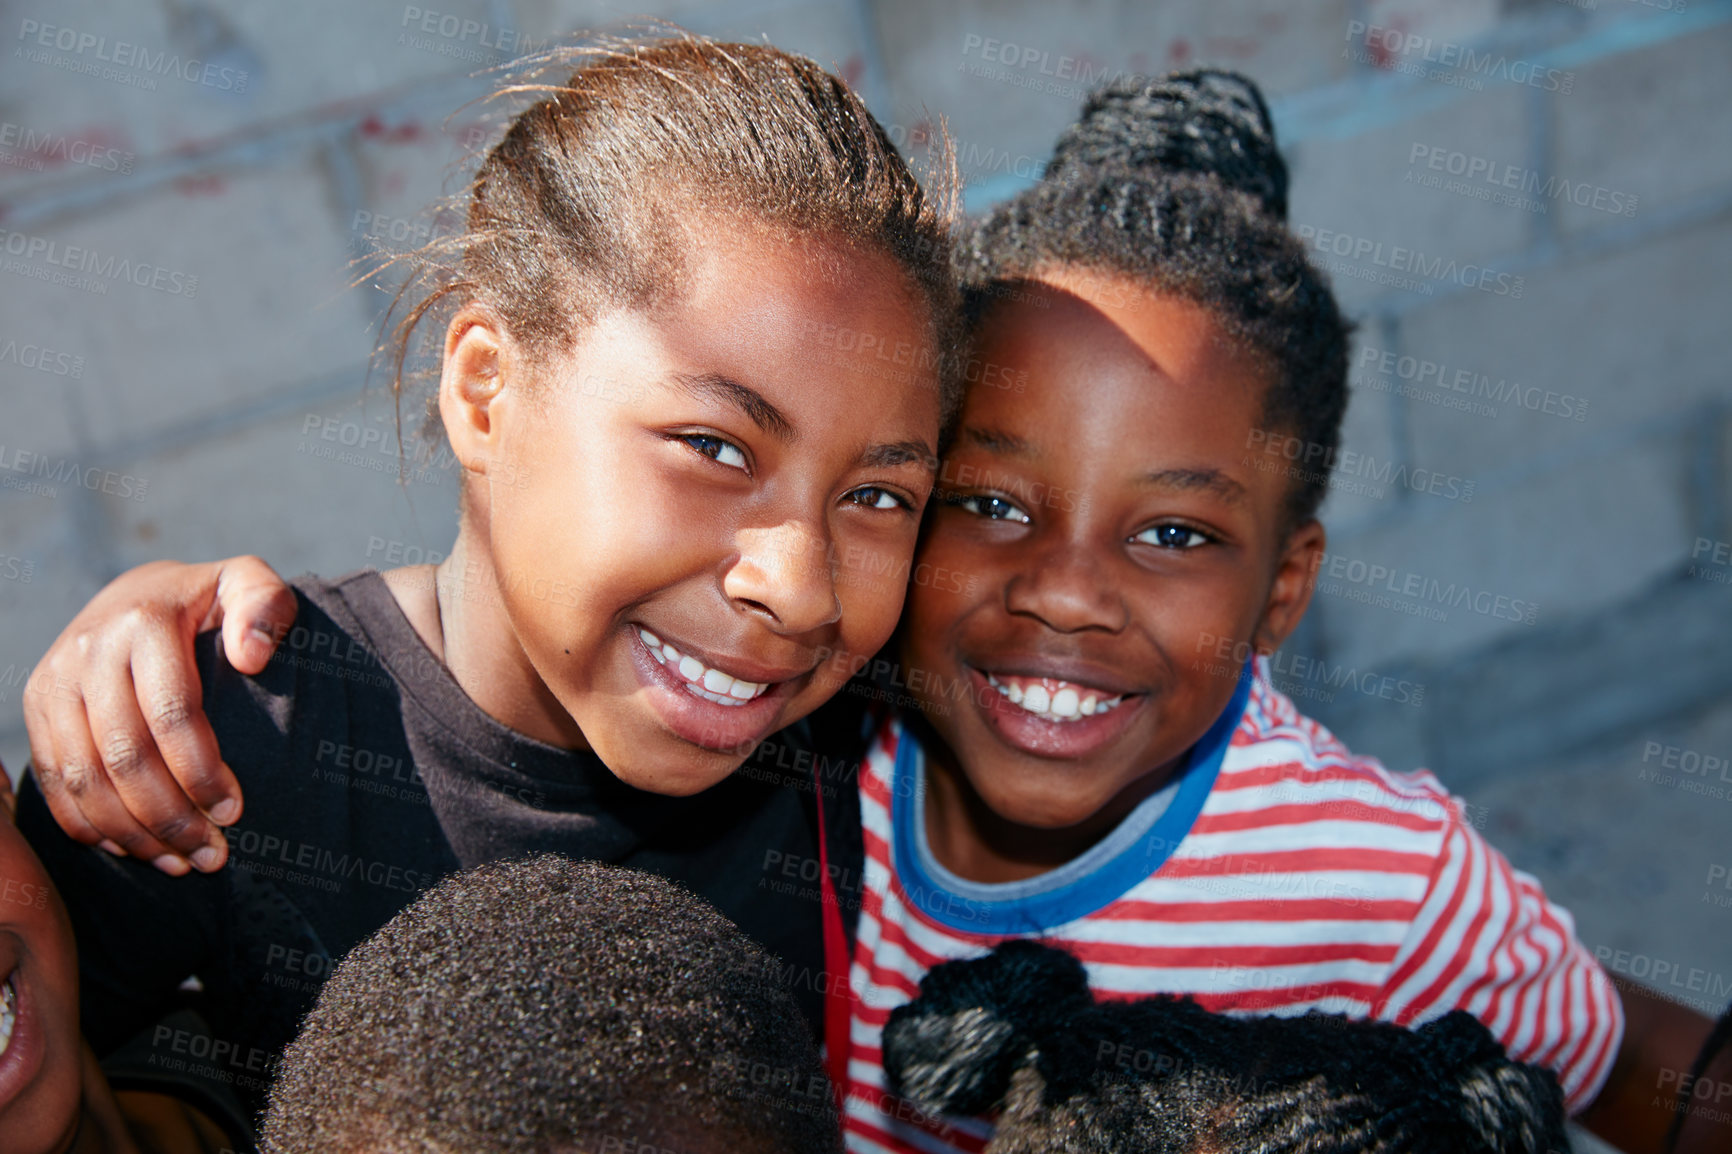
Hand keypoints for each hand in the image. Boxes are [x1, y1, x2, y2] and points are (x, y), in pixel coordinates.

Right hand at [22, 557, 295, 874]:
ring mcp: (54, 681)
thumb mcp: (247, 585)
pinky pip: (55, 781)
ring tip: (182, 863)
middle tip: (213, 854)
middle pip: (124, 755)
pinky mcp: (38, 708)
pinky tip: (135, 850)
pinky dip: (91, 825)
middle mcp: (89, 650)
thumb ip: (265, 606)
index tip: (235, 811)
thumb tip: (252, 657)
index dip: (201, 771)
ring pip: (85, 778)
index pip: (171, 714)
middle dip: (170, 816)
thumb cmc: (211, 601)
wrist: (139, 593)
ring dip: (133, 832)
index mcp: (143, 622)